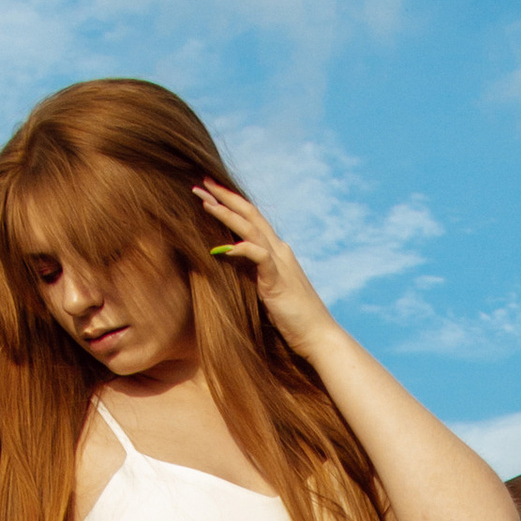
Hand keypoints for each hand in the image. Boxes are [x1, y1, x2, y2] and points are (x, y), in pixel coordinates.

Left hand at [197, 180, 338, 360]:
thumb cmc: (293, 318)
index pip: (251, 219)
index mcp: (276, 252)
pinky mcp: (278, 281)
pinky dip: (242, 248)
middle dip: (225, 197)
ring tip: (205, 201)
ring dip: (226, 213)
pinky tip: (224, 246)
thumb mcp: (266, 289)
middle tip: (202, 184)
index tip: (210, 192)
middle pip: (249, 214)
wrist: (318, 335)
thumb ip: (251, 273)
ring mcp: (280, 263)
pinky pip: (259, 257)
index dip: (230, 203)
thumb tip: (229, 263)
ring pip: (251, 229)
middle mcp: (279, 250)